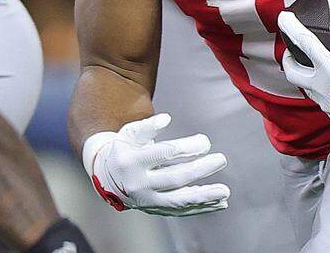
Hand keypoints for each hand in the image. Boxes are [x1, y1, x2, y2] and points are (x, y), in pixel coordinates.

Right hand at [81, 113, 229, 216]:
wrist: (105, 178)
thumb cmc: (122, 150)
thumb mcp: (128, 133)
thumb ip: (147, 126)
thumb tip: (166, 119)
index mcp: (132, 161)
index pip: (163, 154)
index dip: (186, 148)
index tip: (205, 142)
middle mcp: (139, 183)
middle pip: (175, 178)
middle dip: (200, 170)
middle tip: (221, 159)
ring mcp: (147, 200)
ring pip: (179, 200)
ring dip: (204, 196)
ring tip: (225, 191)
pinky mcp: (155, 210)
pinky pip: (181, 211)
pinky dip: (201, 208)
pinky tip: (219, 202)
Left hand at [278, 0, 329, 147]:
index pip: (305, 43)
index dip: (291, 28)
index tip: (282, 17)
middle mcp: (323, 88)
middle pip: (293, 72)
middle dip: (288, 60)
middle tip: (292, 51)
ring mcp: (328, 105)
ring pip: (307, 90)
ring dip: (305, 78)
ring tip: (312, 69)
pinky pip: (323, 103)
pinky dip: (323, 93)